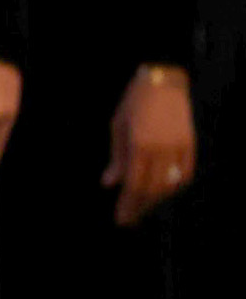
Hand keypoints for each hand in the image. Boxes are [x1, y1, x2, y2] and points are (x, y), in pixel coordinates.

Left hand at [104, 66, 196, 225]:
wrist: (164, 79)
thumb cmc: (135, 101)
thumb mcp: (118, 126)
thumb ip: (117, 157)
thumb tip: (109, 183)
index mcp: (139, 145)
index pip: (134, 184)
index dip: (128, 204)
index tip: (122, 218)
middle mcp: (161, 149)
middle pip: (152, 188)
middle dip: (140, 206)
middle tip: (130, 219)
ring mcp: (179, 146)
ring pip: (169, 183)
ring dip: (156, 198)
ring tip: (143, 207)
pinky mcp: (190, 143)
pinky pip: (185, 172)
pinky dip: (175, 185)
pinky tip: (164, 192)